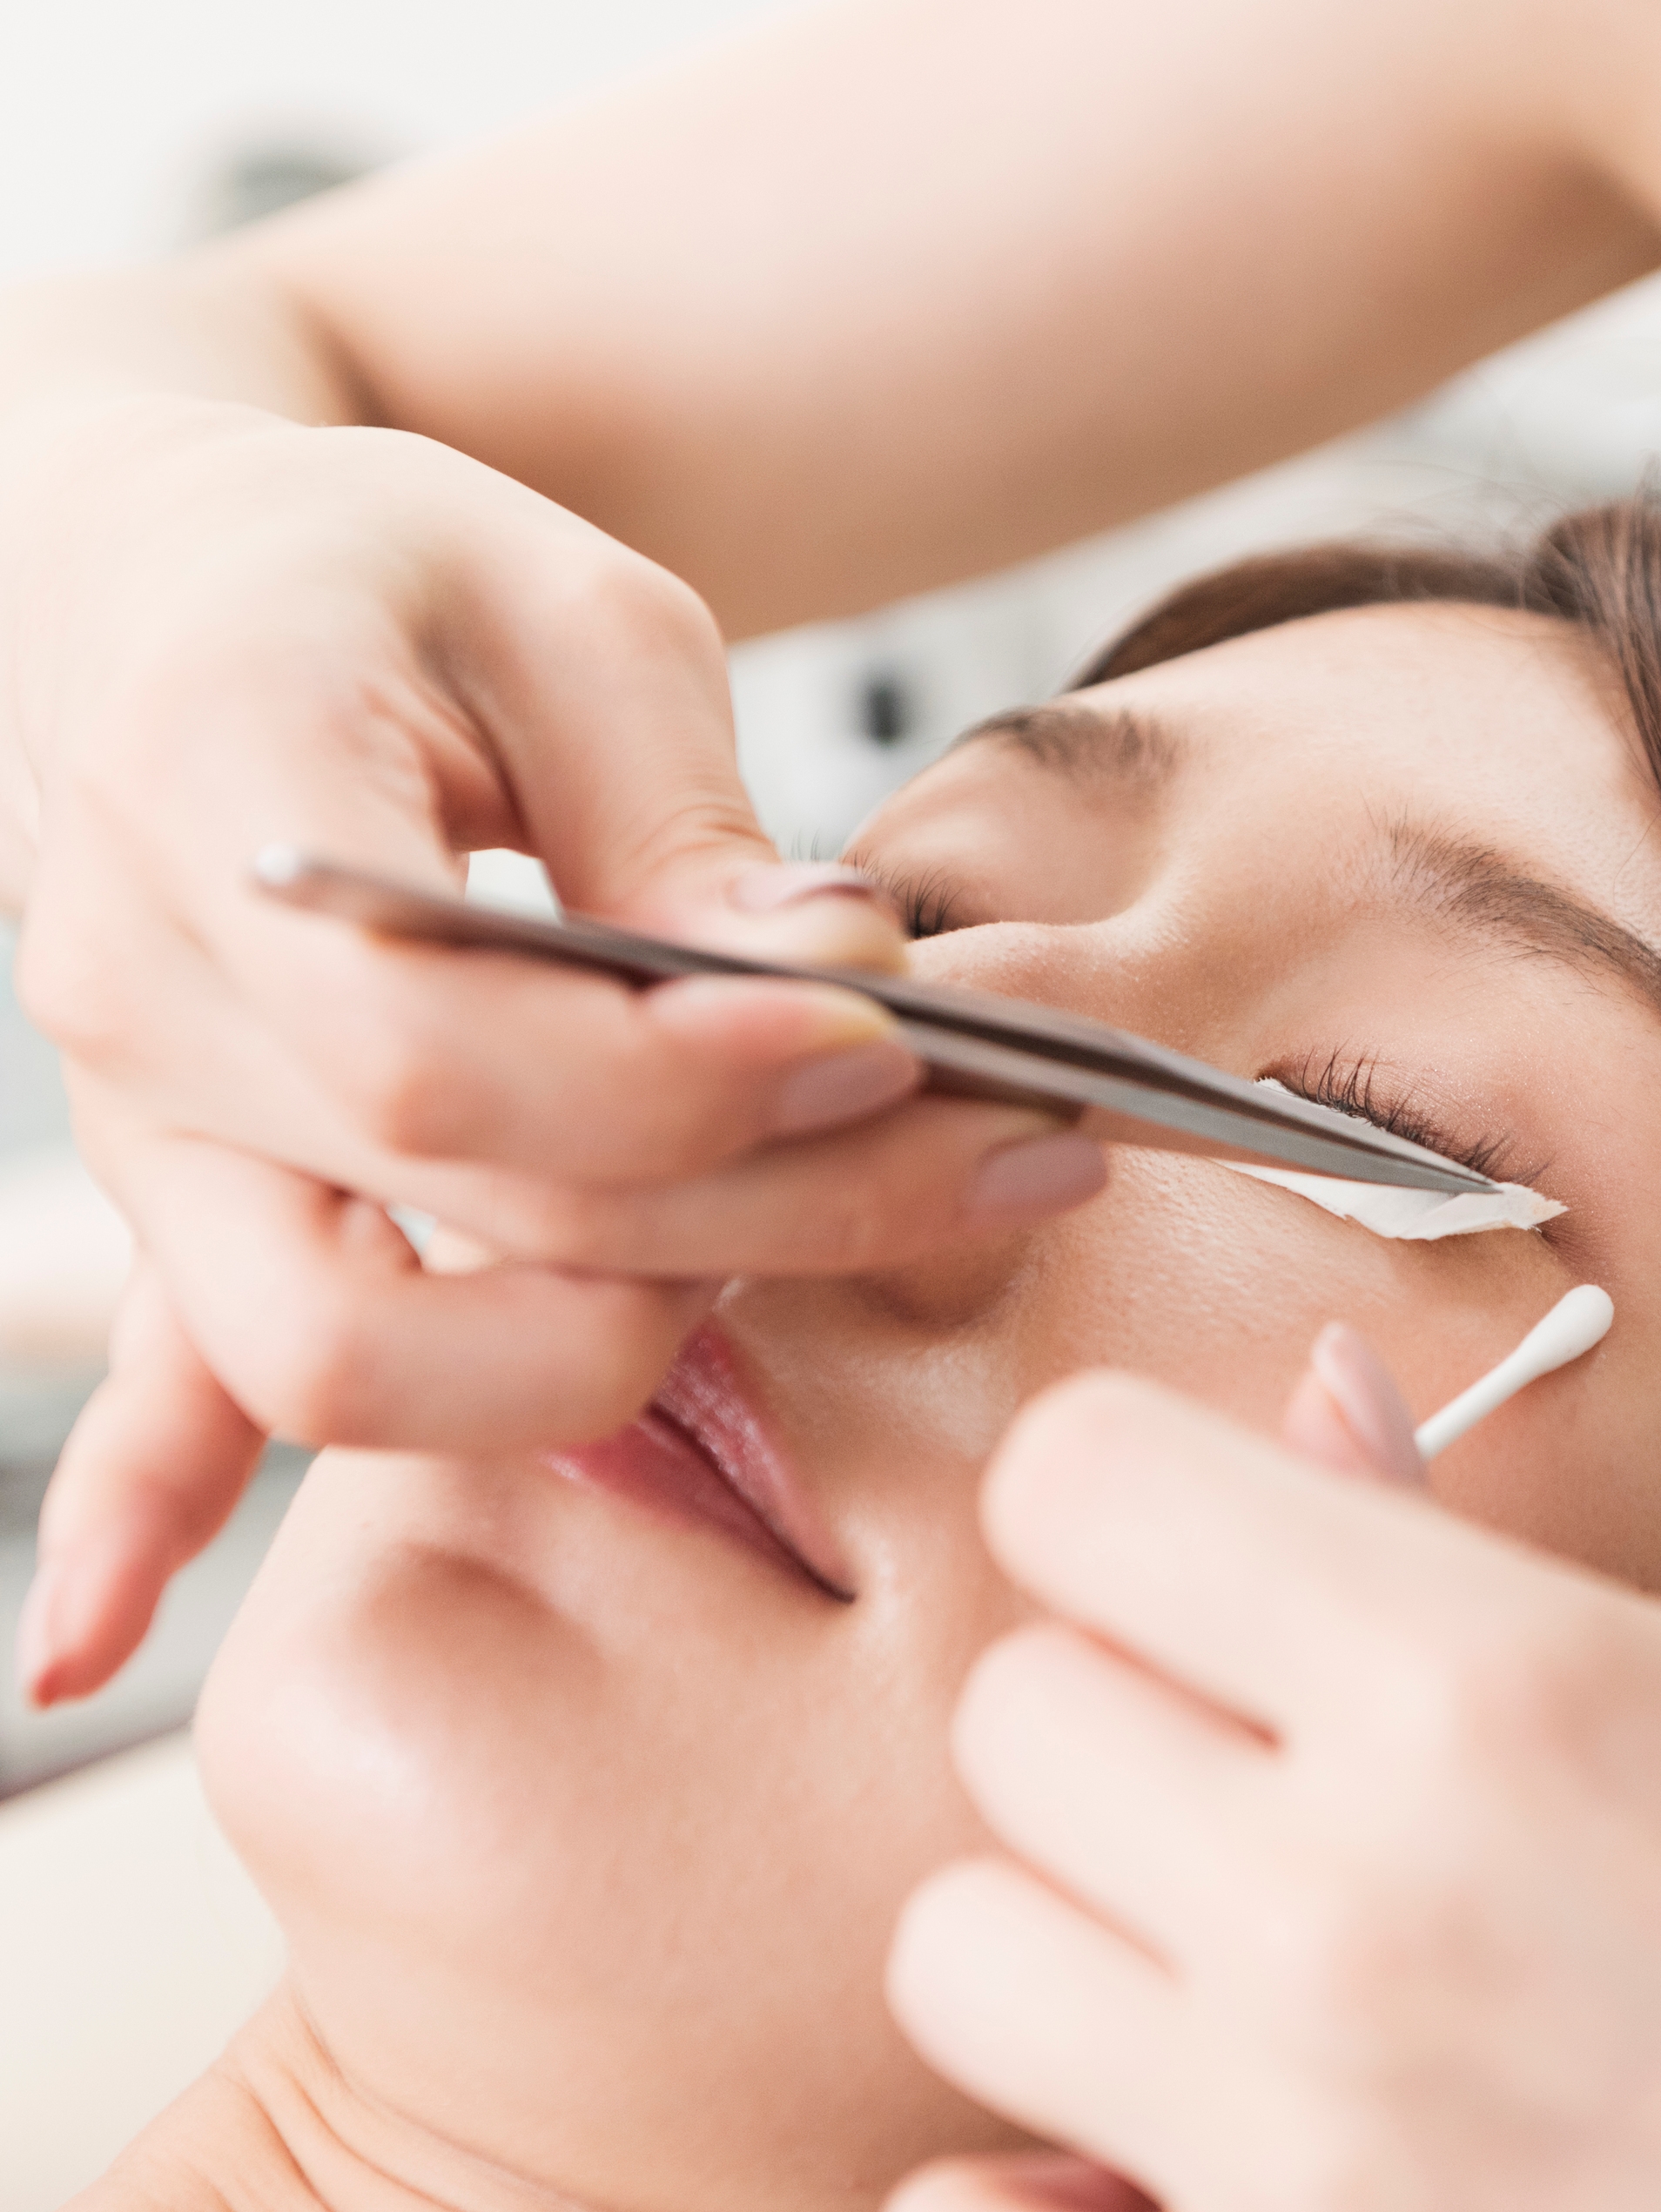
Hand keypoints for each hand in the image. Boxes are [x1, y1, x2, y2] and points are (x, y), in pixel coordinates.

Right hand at [3, 397, 1106, 1701]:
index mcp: (223, 780)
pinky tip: (79, 1646)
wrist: (160, 575)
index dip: (686, 1089)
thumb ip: (687, 825)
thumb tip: (841, 996)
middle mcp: (147, 987)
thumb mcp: (573, 616)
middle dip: (775, 1216)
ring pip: (339, 1351)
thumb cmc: (382, 565)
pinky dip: (137, 1510)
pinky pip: (155, 1373)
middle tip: (1016, 1149)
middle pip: (461, 1214)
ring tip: (841, 1240)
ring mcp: (150, 1118)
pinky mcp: (192, 1187)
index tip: (885, 1042)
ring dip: (602, 1351)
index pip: (444, 1050)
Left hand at [878, 1356, 1660, 2211]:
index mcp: (1492, 1686)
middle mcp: (1357, 1909)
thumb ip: (1469, 1571)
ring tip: (1245, 1984)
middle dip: (1133, 1727)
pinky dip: (1039, 2208)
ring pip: (964, 1953)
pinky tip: (1178, 2176)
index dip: (1134, 1504)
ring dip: (1085, 1953)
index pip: (1075, 1482)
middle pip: (1017, 1717)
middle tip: (1284, 1792)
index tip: (1207, 1564)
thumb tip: (1303, 1412)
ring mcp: (1304, 2157)